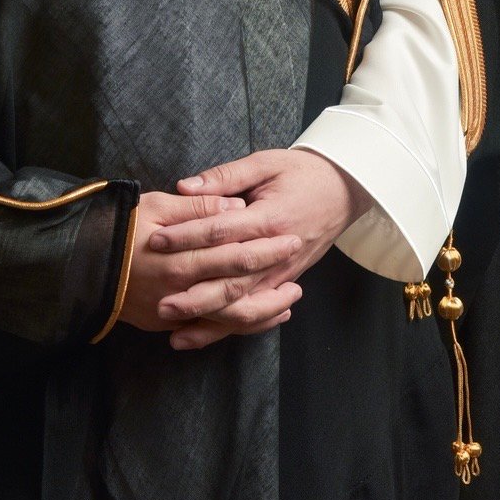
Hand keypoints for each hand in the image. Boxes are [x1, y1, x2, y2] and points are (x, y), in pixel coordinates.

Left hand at [153, 148, 373, 350]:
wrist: (343, 190)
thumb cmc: (301, 172)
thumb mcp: (265, 163)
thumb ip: (225, 176)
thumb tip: (185, 187)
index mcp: (268, 218)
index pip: (221, 232)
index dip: (187, 237)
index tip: (156, 241)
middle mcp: (276, 252)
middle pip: (231, 281)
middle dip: (195, 295)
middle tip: (160, 302)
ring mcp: (283, 273)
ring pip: (244, 306)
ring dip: (210, 322)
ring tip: (176, 332)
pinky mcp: (284, 282)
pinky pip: (256, 312)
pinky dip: (231, 329)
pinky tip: (206, 336)